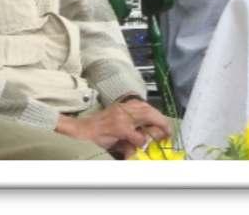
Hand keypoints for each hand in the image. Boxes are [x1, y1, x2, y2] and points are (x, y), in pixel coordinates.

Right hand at [56, 98, 170, 158]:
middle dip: (160, 119)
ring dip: (156, 123)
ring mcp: (121, 117)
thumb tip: (145, 141)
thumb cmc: (97, 130)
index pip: (144, 106)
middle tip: (168, 130)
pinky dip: (141, 138)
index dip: (156, 115)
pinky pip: (135, 133)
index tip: (164, 125)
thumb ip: (131, 133)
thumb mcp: (116, 128)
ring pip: (145, 114)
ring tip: (163, 133)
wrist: (80, 131)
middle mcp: (123, 108)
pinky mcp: (118, 127)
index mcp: (123, 106)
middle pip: (147, 108)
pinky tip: (142, 142)